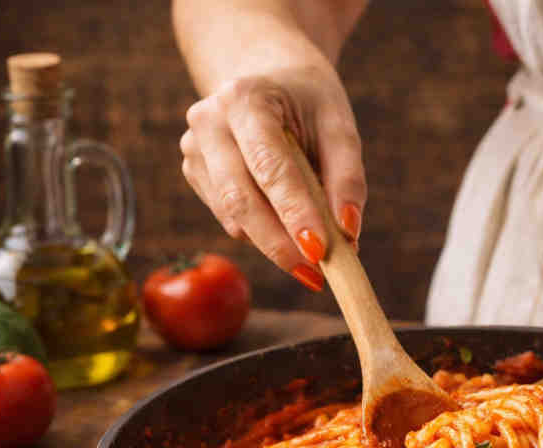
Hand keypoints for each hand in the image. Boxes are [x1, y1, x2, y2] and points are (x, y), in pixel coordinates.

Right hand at [180, 60, 364, 292]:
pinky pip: (229, 219)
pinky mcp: (194, 174)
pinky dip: (261, 235)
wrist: (269, 78)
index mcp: (244, 99)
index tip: (319, 251)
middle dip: (279, 244)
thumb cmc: (309, 103)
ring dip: (274, 246)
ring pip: (233, 216)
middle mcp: (208, 121)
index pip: (270, 166)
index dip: (294, 212)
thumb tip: (348, 232)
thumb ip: (348, 177)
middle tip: (315, 275)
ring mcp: (194, 149)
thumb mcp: (339, 126)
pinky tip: (285, 232)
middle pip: (241, 198)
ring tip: (312, 262)